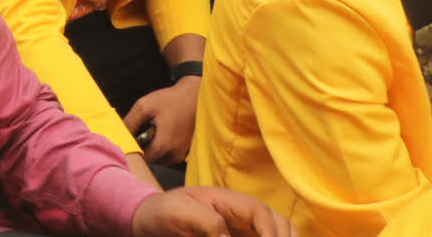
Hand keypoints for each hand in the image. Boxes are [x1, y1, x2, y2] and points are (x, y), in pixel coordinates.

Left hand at [124, 76, 199, 163]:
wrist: (193, 97)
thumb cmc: (170, 100)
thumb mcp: (144, 106)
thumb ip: (130, 122)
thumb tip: (119, 135)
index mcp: (163, 145)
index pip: (140, 159)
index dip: (132, 149)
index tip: (128, 139)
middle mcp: (173, 155)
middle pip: (149, 160)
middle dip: (142, 147)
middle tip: (141, 131)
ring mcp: (180, 155)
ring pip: (157, 159)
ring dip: (151, 148)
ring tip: (152, 130)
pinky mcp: (183, 152)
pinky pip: (166, 155)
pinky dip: (160, 147)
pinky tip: (160, 132)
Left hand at [133, 187, 293, 235]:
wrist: (152, 218)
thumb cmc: (164, 211)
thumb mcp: (179, 211)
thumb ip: (206, 221)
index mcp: (229, 200)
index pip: (260, 213)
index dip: (270, 231)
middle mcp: (242, 213)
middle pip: (279, 222)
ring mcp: (243, 227)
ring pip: (277, 232)